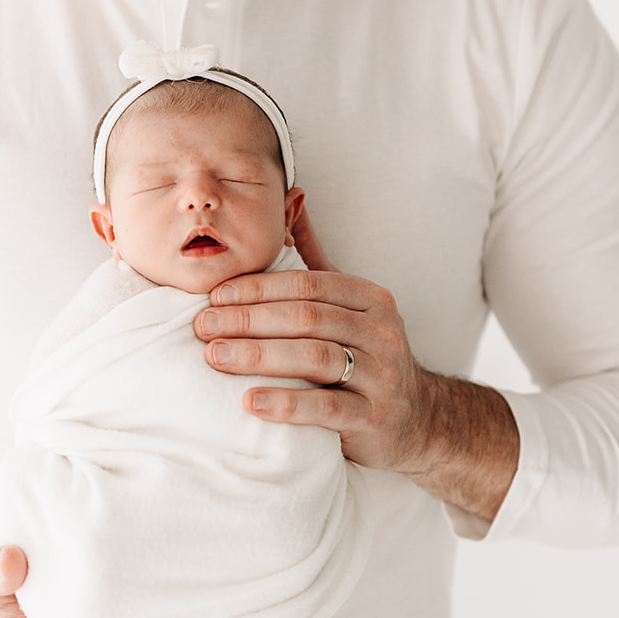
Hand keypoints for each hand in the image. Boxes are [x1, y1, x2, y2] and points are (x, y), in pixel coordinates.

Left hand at [192, 206, 517, 517]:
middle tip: (202, 326)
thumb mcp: (348, 304)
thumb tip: (291, 197)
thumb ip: (315, 257)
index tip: (213, 296)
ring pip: (314, 356)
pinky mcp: (375, 417)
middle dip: (247, 320)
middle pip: (306, 317)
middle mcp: (381, 331)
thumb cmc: (366, 355)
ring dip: (258, 355)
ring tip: (214, 357)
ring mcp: (383, 375)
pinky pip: (326, 407)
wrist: (417, 420)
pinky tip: (249, 401)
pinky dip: (286, 403)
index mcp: (369, 298)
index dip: (257, 288)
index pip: (307, 284)